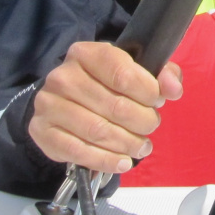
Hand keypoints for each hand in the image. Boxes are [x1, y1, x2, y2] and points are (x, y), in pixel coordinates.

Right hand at [29, 41, 183, 173]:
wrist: (65, 102)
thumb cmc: (106, 85)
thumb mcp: (135, 71)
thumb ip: (162, 74)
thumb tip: (173, 88)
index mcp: (86, 53)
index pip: (123, 74)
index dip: (148, 92)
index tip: (157, 101)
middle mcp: (62, 76)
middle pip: (115, 106)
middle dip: (142, 122)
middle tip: (150, 127)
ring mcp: (48, 104)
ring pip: (98, 131)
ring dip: (127, 144)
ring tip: (141, 147)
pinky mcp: (42, 131)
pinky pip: (79, 152)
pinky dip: (106, 161)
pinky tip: (121, 162)